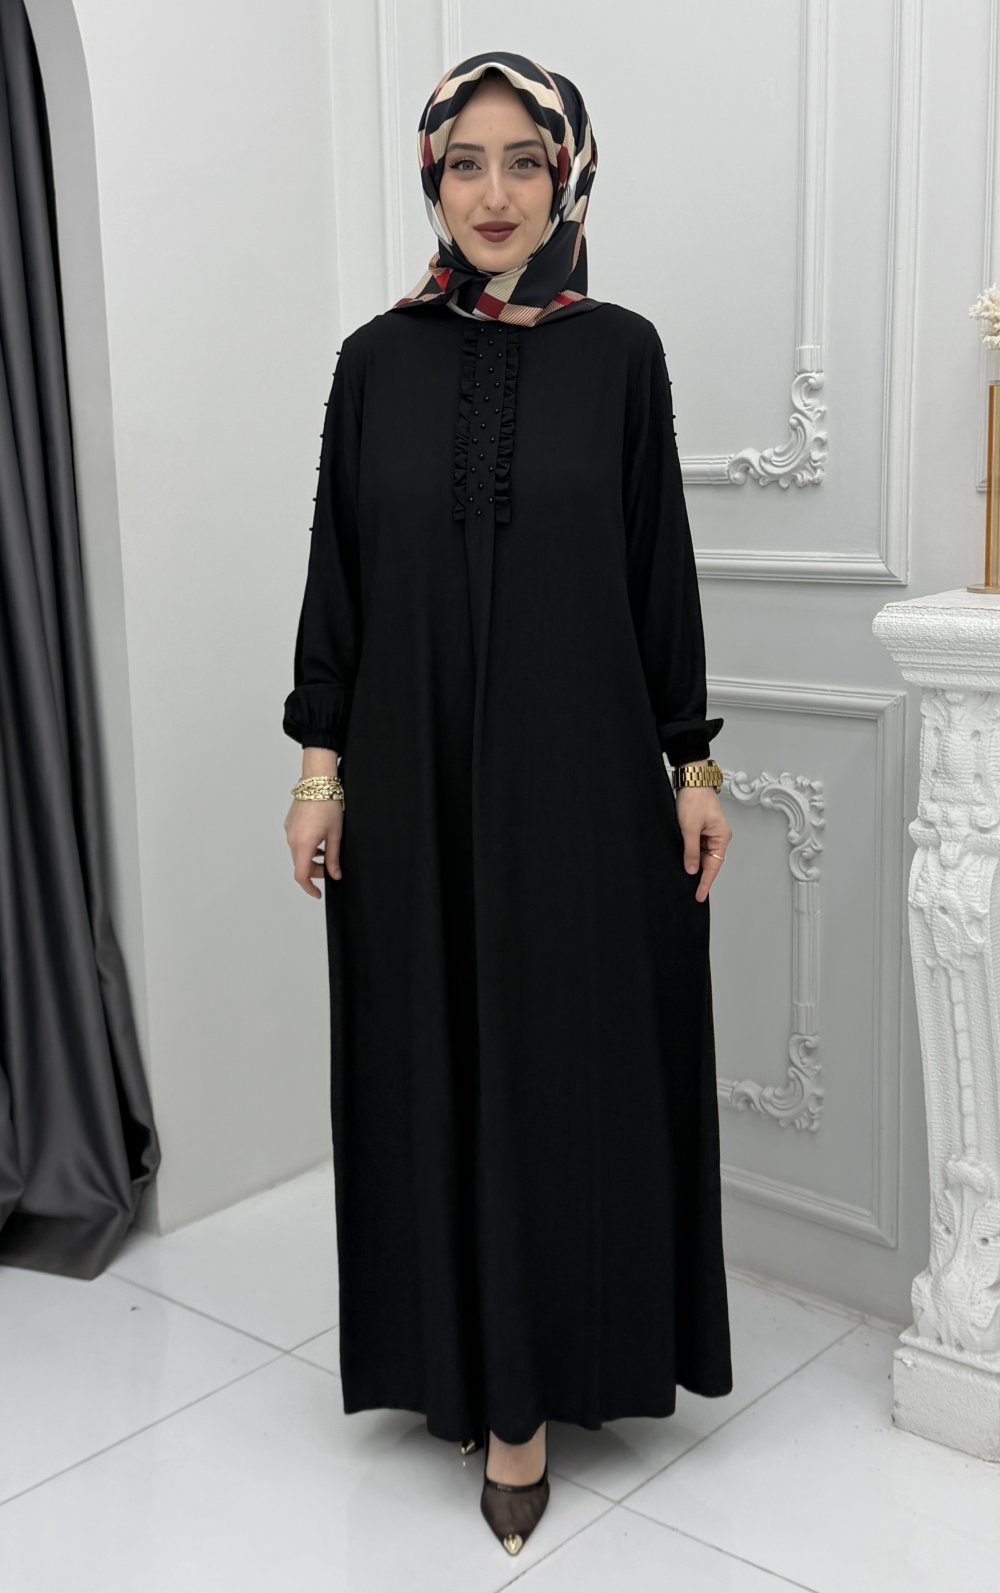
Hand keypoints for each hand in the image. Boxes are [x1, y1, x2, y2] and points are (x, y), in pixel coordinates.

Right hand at [284, 798, 342, 897]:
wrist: (317, 782)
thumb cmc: (328, 804)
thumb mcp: (335, 835)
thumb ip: (333, 858)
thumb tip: (334, 874)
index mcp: (303, 844)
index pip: (301, 875)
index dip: (309, 888)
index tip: (318, 893)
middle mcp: (292, 839)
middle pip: (300, 865)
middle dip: (315, 871)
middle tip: (330, 868)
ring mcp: (289, 831)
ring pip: (298, 853)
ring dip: (311, 858)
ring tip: (326, 852)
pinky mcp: (289, 824)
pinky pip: (296, 842)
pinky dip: (306, 847)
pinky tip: (319, 840)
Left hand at [675, 787, 730, 903]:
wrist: (690, 779)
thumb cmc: (694, 799)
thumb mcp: (690, 828)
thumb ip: (691, 851)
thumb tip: (692, 869)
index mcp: (721, 836)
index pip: (714, 866)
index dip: (706, 882)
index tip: (699, 896)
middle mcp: (718, 836)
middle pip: (710, 862)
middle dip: (700, 876)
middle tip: (691, 892)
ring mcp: (709, 832)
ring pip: (702, 855)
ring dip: (694, 864)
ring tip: (684, 878)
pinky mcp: (700, 828)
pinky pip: (696, 846)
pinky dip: (690, 854)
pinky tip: (683, 861)